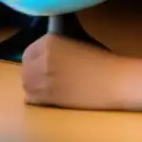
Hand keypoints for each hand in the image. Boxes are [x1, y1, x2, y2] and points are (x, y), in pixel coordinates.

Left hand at [21, 34, 141, 111]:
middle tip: (43, 79)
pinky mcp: (50, 97)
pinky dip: (36, 99)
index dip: (34, 60)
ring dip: (33, 86)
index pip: (28, 52)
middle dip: (31, 73)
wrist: (115, 81)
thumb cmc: (102, 61)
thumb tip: (42, 57)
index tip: (40, 65)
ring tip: (45, 89)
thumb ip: (54, 49)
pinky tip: (47, 98)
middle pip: (25, 69)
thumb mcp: (73, 45)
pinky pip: (32, 98)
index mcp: (49, 42)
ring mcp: (44, 78)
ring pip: (27, 84)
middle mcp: (42, 59)